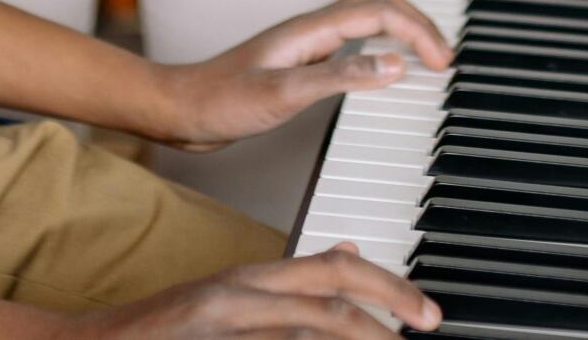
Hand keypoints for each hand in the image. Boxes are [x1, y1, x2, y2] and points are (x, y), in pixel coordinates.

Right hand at [69, 244, 439, 339]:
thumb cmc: (162, 334)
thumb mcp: (230, 296)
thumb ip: (289, 281)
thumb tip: (349, 256)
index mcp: (249, 279)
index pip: (332, 274)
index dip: (387, 288)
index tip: (425, 312)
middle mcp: (238, 296)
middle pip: (330, 300)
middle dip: (387, 315)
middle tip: (424, 329)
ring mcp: (221, 324)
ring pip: (308, 330)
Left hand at [150, 0, 454, 152]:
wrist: (179, 112)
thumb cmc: (219, 102)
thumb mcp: (284, 94)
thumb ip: (340, 77)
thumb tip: (394, 65)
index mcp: (311, 29)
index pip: (381, 12)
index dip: (418, 32)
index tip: (441, 64)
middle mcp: (311, 30)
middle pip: (379, 5)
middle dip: (418, 23)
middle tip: (443, 57)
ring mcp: (306, 45)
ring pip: (367, 22)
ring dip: (401, 32)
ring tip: (425, 60)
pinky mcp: (300, 64)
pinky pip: (352, 46)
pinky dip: (380, 53)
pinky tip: (382, 75)